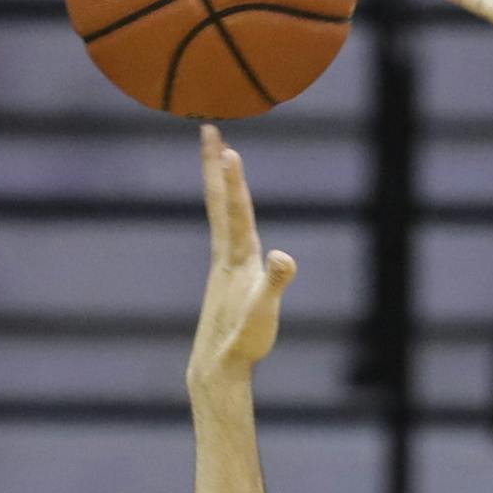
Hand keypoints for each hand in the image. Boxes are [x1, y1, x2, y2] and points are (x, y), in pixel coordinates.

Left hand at [188, 124, 294, 390]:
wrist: (217, 363)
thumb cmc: (244, 340)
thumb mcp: (266, 313)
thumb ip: (274, 283)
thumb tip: (283, 257)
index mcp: (238, 258)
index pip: (236, 211)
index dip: (234, 180)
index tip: (228, 146)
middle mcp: (226, 253)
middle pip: (218, 200)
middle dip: (215, 163)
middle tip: (208, 129)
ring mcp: (224, 262)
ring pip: (219, 212)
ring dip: (218, 182)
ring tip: (218, 158)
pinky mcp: (226, 274)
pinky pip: (224, 229)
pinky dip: (226, 210)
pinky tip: (230, 213)